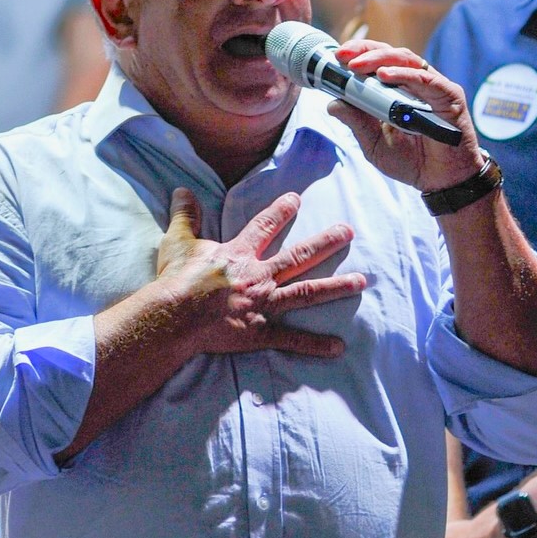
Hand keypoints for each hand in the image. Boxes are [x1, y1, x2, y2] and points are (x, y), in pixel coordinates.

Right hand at [158, 187, 363, 357]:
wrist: (175, 314)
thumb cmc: (177, 279)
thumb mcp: (178, 242)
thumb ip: (185, 216)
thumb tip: (182, 190)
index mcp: (239, 254)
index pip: (264, 227)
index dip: (280, 212)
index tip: (296, 199)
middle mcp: (258, 276)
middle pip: (298, 256)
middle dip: (325, 242)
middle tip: (349, 231)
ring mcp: (263, 304)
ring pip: (306, 292)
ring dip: (336, 287)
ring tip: (361, 281)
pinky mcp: (261, 332)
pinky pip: (293, 339)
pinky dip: (316, 345)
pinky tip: (339, 347)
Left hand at [329, 41, 488, 194]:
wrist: (441, 181)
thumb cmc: (411, 161)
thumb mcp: (374, 143)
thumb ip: (356, 122)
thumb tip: (333, 104)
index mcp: (396, 90)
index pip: (377, 61)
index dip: (357, 54)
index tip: (335, 57)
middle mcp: (415, 83)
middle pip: (390, 54)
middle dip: (364, 51)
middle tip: (342, 56)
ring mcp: (432, 87)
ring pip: (407, 60)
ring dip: (379, 59)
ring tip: (357, 65)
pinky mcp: (449, 96)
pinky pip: (426, 79)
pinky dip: (404, 75)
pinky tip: (384, 76)